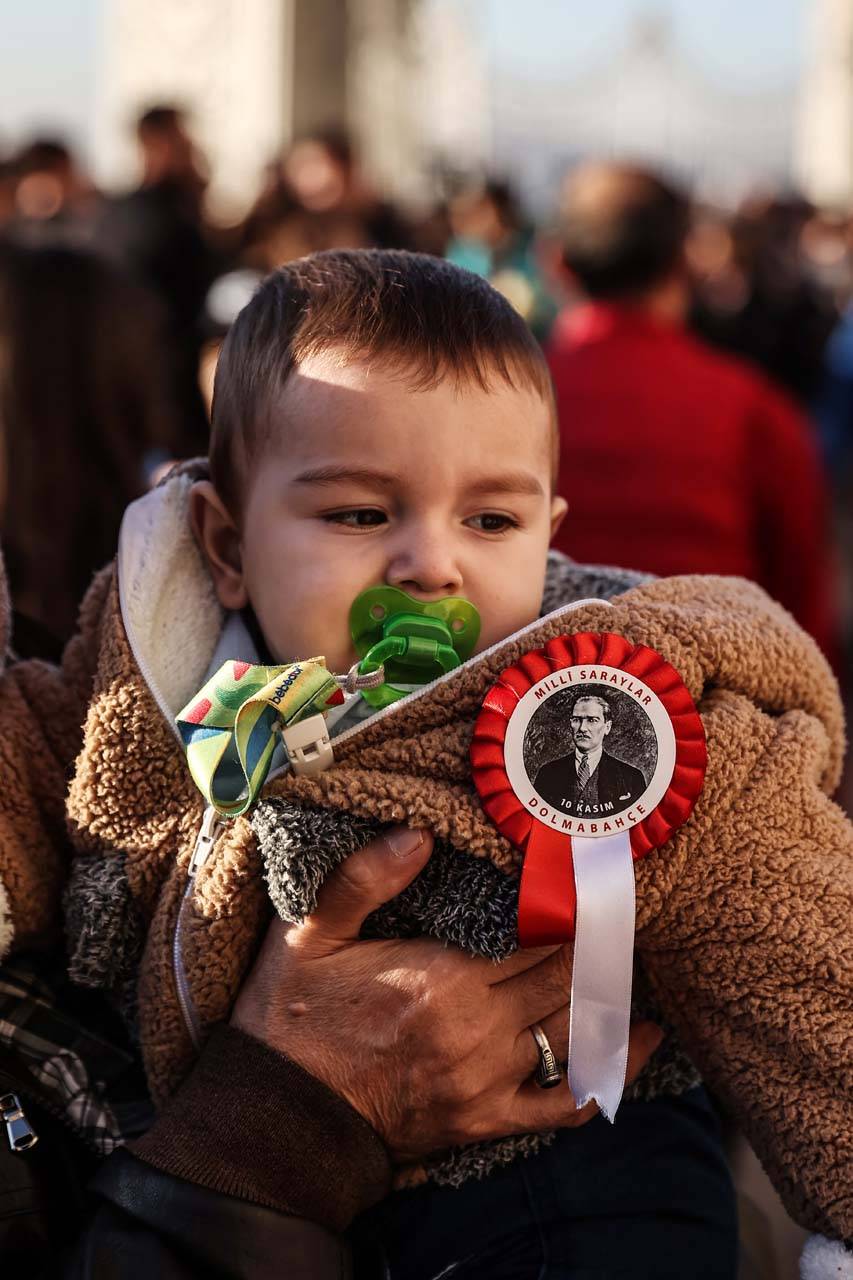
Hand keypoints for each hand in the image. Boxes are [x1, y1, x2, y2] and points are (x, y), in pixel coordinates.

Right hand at [232, 826, 661, 1161]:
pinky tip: (636, 1043)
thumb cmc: (294, 1015)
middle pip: (567, 981)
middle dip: (598, 948)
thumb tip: (418, 833)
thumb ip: (365, 880)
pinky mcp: (485, 1121)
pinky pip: (565, 1105)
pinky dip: (607, 1076)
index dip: (574, 910)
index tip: (594, 882)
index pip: (538, 938)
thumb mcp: (311, 933)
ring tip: (632, 964)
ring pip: (574, 1034)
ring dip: (608, 998)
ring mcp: (486, 1082)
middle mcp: (477, 1032)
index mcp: (443, 980)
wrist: (280, 1114)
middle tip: (621, 915)